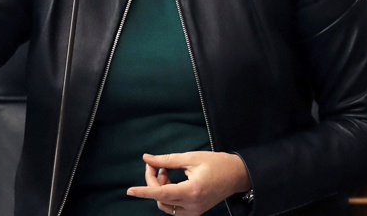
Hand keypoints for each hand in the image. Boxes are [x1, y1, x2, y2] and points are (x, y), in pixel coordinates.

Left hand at [127, 152, 250, 215]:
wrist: (237, 175)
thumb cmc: (216, 163)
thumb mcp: (191, 157)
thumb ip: (167, 160)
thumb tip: (147, 158)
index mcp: (191, 190)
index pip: (161, 193)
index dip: (144, 191)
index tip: (129, 191)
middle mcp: (192, 204)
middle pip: (160, 198)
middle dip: (153, 181)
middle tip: (156, 165)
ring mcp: (195, 211)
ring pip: (166, 206)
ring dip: (160, 189)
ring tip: (166, 173)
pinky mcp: (196, 211)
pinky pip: (174, 209)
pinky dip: (168, 196)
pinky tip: (172, 182)